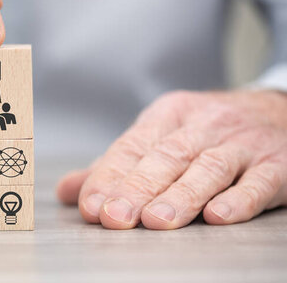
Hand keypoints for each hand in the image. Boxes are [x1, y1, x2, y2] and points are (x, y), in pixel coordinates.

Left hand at [56, 90, 286, 229]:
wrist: (276, 110)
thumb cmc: (206, 132)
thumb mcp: (159, 136)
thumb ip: (114, 166)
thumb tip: (66, 191)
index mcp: (167, 115)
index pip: (132, 147)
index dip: (109, 177)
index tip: (90, 206)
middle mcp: (202, 125)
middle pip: (165, 157)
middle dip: (136, 189)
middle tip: (114, 217)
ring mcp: (241, 144)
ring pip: (207, 168)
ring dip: (181, 196)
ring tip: (156, 221)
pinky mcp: (276, 164)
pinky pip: (258, 181)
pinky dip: (239, 199)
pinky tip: (218, 216)